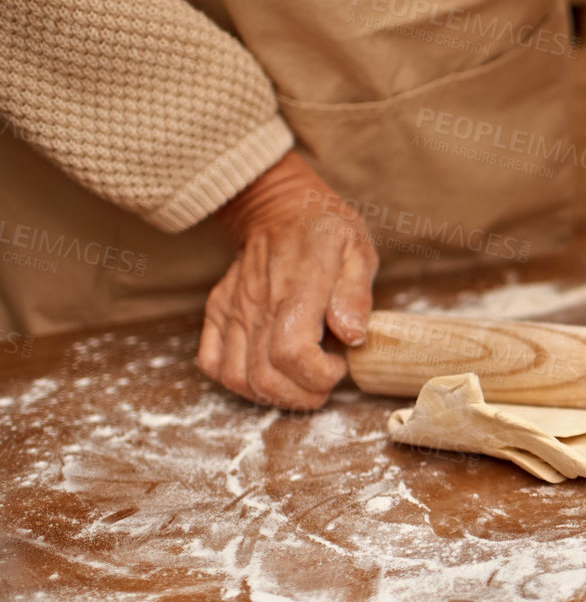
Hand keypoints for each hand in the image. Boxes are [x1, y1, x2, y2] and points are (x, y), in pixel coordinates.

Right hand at [197, 151, 377, 408]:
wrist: (277, 206)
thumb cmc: (323, 230)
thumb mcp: (357, 250)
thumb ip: (356, 295)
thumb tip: (352, 336)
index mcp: (298, 289)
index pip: (293, 353)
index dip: (319, 375)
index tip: (340, 363)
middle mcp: (258, 303)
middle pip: (265, 377)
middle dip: (302, 395)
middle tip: (324, 380)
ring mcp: (233, 309)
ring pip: (238, 378)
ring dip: (273, 394)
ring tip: (299, 378)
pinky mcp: (217, 312)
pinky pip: (212, 363)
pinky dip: (238, 380)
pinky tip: (266, 371)